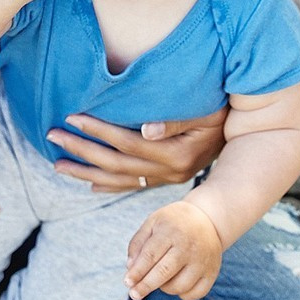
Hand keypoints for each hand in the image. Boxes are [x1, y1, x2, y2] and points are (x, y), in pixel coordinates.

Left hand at [48, 108, 227, 190]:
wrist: (248, 143)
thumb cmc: (222, 115)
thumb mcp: (206, 113)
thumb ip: (176, 120)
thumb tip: (145, 128)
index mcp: (175, 155)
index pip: (126, 142)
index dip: (97, 130)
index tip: (72, 117)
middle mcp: (168, 173)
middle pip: (115, 164)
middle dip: (81, 150)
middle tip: (51, 136)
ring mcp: (166, 181)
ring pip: (118, 180)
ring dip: (86, 172)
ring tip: (57, 164)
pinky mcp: (165, 182)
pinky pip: (131, 186)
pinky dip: (107, 186)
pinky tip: (88, 184)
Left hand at [126, 200, 223, 299]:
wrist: (207, 219)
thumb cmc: (173, 223)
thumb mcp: (152, 223)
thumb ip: (137, 244)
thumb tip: (130, 268)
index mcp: (171, 232)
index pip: (150, 256)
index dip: (137, 272)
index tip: (127, 283)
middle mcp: (188, 247)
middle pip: (164, 272)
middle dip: (146, 286)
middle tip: (134, 294)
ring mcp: (202, 261)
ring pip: (179, 286)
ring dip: (164, 288)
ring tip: (161, 278)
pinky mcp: (212, 272)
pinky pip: (195, 294)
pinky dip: (183, 294)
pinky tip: (177, 284)